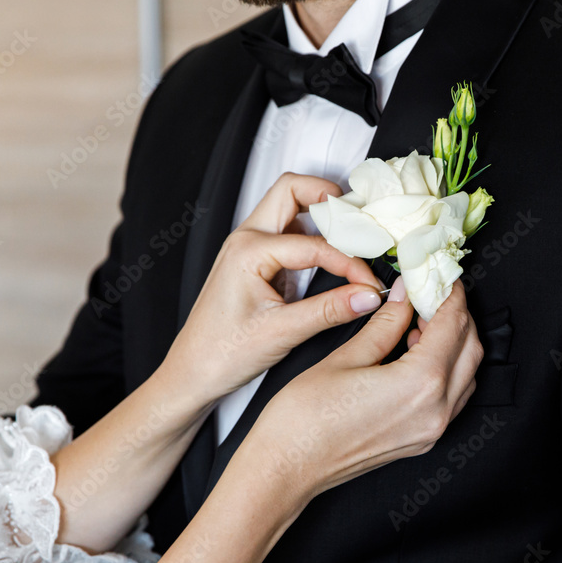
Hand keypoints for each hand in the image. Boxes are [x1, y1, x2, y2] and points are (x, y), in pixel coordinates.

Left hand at [159, 173, 385, 410]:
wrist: (193, 372)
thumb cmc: (221, 353)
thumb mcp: (283, 332)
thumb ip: (330, 310)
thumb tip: (366, 295)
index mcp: (248, 251)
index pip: (315, 244)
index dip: (349, 262)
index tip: (368, 283)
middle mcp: (245, 240)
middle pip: (292, 189)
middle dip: (328, 196)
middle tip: (359, 219)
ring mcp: (248, 247)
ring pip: (288, 205)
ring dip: (320, 211)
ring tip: (350, 233)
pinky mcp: (254, 260)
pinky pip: (287, 231)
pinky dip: (312, 234)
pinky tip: (331, 253)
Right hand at [242, 277, 483, 501]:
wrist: (286, 468)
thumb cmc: (305, 419)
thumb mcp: (346, 357)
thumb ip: (385, 324)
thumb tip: (404, 297)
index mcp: (420, 384)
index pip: (453, 325)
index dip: (448, 294)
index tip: (438, 275)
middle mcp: (435, 411)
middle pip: (470, 348)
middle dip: (456, 315)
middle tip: (431, 292)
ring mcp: (431, 430)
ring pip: (466, 374)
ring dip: (454, 343)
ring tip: (421, 320)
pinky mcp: (421, 440)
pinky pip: (452, 397)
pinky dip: (446, 369)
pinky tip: (416, 353)